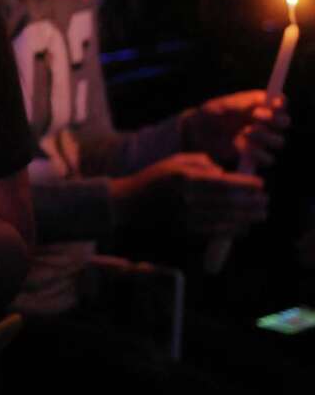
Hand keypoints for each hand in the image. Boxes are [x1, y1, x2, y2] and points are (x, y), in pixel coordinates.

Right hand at [110, 153, 267, 235]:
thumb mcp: (175, 161)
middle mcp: (188, 199)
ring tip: (260, 214)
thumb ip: (202, 163)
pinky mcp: (185, 232)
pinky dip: (233, 230)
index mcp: (186, 179)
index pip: (225, 183)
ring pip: (227, 220)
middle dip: (252, 203)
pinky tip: (243, 226)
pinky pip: (216, 233)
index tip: (260, 184)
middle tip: (265, 201)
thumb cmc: (154, 178)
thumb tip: (226, 174)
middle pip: (230, 203)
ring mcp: (187, 218)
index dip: (247, 185)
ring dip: (247, 218)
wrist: (128, 204)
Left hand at [183, 90, 288, 168]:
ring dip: (265, 137)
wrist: (197, 133)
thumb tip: (266, 99)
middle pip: (284, 122)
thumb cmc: (211, 114)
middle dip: (275, 121)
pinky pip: (267, 159)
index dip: (280, 103)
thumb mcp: (224, 104)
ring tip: (245, 132)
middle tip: (257, 118)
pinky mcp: (253, 155)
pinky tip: (243, 148)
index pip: (281, 102)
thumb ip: (244, 103)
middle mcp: (264, 123)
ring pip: (278, 141)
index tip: (273, 105)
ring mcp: (261, 140)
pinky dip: (258, 154)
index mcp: (259, 106)